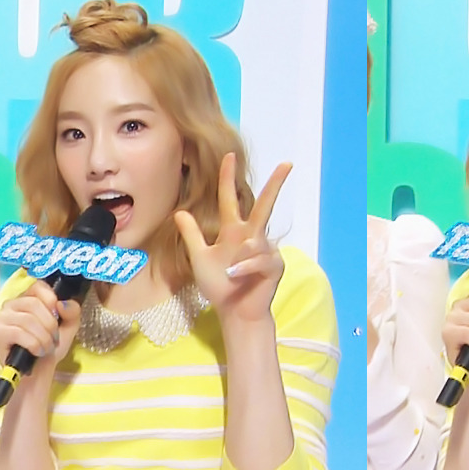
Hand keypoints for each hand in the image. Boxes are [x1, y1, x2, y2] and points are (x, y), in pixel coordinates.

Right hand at [0, 281, 81, 370]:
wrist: (39, 370)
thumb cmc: (50, 346)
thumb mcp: (68, 327)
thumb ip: (72, 312)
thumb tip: (62, 303)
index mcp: (28, 299)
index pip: (38, 286)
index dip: (51, 300)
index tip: (57, 316)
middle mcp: (12, 304)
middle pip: (34, 304)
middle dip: (50, 325)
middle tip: (53, 339)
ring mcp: (2, 318)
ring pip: (28, 320)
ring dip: (43, 338)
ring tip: (45, 348)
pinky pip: (19, 333)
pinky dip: (34, 344)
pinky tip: (36, 351)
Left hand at [175, 153, 290, 324]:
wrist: (234, 312)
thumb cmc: (220, 287)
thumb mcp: (200, 258)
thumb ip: (192, 235)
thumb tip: (180, 212)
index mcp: (234, 232)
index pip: (231, 199)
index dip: (228, 178)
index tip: (229, 157)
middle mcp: (252, 237)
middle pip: (264, 205)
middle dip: (276, 184)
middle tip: (287, 164)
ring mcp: (266, 250)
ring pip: (256, 241)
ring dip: (240, 257)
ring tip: (230, 273)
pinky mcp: (275, 265)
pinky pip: (260, 259)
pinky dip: (245, 267)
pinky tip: (236, 275)